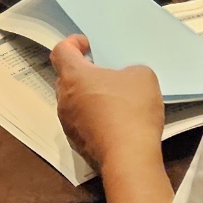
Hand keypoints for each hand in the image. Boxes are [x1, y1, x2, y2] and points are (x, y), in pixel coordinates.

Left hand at [52, 35, 164, 166]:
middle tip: (104, 72)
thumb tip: (124, 80)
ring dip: (87, 96)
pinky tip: (114, 121)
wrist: (129, 158)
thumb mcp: (142, 76)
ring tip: (112, 98)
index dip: (72, 43)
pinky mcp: (77, 144)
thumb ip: (128, 70)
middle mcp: (64, 99)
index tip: (88, 45)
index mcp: (74, 76)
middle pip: (65, 77)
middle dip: (82, 71)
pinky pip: (81, 122)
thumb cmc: (131, 110)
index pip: (60, 51)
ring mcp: (68, 124)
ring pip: (72, 102)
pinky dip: (93, 117)